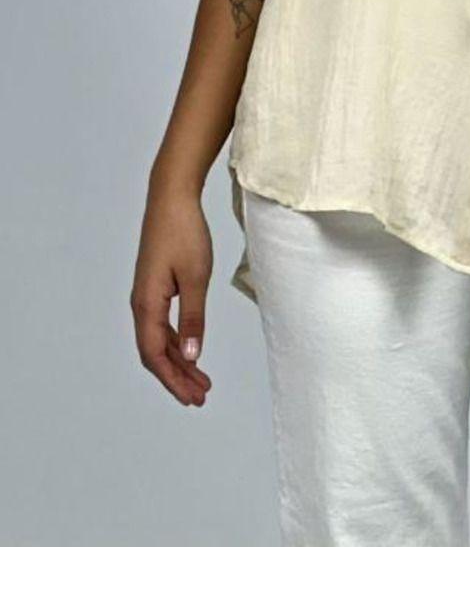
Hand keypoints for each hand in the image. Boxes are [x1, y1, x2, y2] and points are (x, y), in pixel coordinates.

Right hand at [131, 181, 213, 407]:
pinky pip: (163, 324)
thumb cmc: (184, 233)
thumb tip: (191, 356)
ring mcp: (148, 295)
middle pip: (155, 352)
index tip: (192, 397)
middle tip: (200, 396)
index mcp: (147, 304)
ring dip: (179, 362)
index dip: (173, 379)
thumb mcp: (196, 277)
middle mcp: (142, 304)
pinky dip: (178, 341)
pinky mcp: (156, 286)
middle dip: (177, 377)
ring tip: (201, 381)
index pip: (155, 354)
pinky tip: (192, 351)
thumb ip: (193, 318)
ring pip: (160, 340)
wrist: (172, 198)